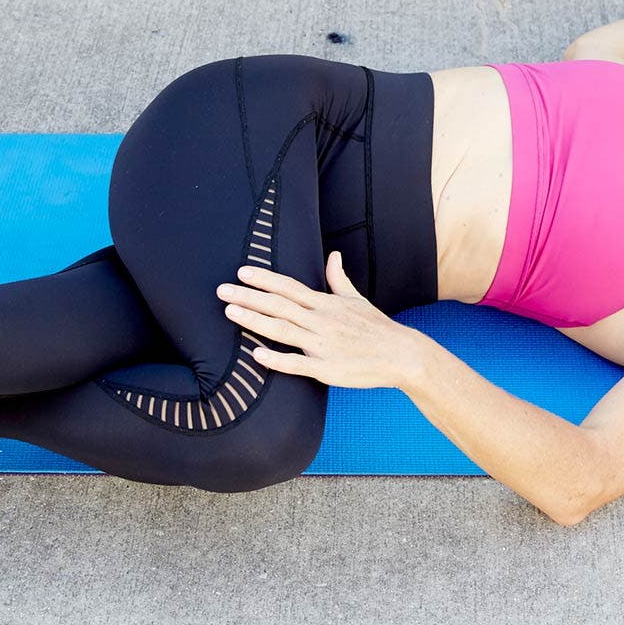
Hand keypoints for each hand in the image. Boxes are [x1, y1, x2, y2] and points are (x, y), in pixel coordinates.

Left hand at [215, 251, 427, 389]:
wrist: (402, 355)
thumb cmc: (377, 328)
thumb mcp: (357, 300)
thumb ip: (339, 279)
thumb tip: (333, 255)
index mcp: (326, 304)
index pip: (289, 288)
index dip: (264, 279)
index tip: (241, 273)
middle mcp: (321, 321)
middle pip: (279, 306)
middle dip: (249, 297)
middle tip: (221, 291)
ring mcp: (322, 345)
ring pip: (282, 331)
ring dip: (254, 321)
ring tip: (230, 313)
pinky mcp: (326, 369)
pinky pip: (296, 364)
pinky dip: (276, 359)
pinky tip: (256, 355)